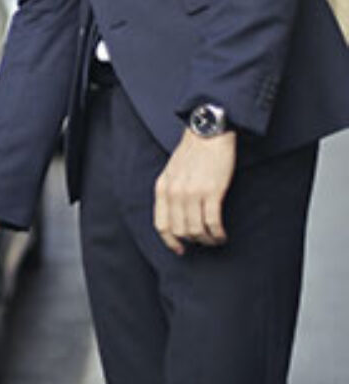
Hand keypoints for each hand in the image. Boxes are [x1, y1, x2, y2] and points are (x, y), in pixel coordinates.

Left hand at [154, 128, 236, 254]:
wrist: (209, 133)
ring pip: (196, 230)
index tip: (180, 250)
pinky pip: (212, 223)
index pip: (161, 225)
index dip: (170, 241)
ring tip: (216, 240)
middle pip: (180, 231)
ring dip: (207, 240)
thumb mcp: (171, 172)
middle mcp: (174, 193)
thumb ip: (170, 192)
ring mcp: (192, 193)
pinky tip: (223, 235)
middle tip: (204, 242)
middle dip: (193, 241)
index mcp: (162, 188)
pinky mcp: (211, 192)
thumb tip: (176, 217)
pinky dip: (218, 234)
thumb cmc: (193, 153)